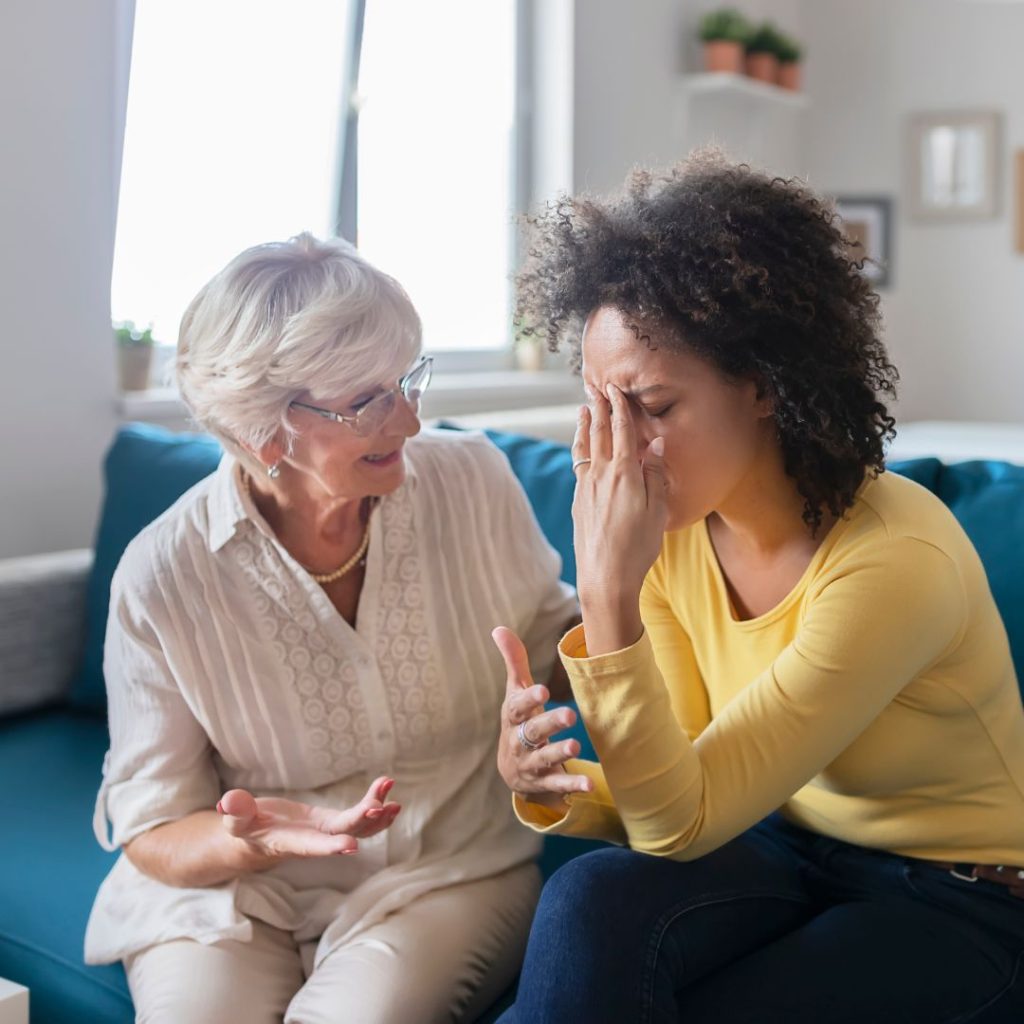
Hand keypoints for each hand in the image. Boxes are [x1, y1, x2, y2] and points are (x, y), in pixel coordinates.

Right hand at [217, 776, 400, 863]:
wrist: (254, 841)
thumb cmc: (242, 830)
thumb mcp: (234, 821)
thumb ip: (235, 812)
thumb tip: (228, 801)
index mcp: (288, 843)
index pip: (312, 846)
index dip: (330, 846)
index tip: (351, 846)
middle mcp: (312, 841)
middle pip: (342, 832)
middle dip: (362, 821)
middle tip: (380, 805)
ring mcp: (325, 833)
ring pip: (357, 827)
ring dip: (377, 814)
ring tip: (394, 797)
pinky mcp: (332, 823)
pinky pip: (359, 820)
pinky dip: (376, 810)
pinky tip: (393, 800)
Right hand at [493, 626, 592, 811]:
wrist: (512, 771)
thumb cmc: (519, 721)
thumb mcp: (514, 694)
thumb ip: (514, 662)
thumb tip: (498, 628)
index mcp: (513, 718)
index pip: (517, 707)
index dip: (528, 699)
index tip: (543, 690)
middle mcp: (518, 741)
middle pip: (532, 732)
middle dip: (549, 723)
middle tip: (569, 714)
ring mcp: (531, 764)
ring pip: (544, 759)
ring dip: (559, 753)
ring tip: (575, 745)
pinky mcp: (544, 783)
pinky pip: (558, 785)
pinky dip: (573, 786)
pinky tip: (589, 785)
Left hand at [572, 385, 667, 649]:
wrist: (605, 577)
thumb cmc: (638, 546)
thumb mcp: (657, 510)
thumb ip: (656, 474)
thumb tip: (655, 444)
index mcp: (625, 473)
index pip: (623, 431)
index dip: (620, 407)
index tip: (615, 388)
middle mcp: (601, 475)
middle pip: (600, 433)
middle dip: (599, 408)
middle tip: (596, 387)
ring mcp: (586, 487)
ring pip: (585, 447)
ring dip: (585, 425)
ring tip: (584, 408)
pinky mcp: (578, 501)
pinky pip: (579, 464)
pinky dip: (580, 447)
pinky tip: (581, 446)